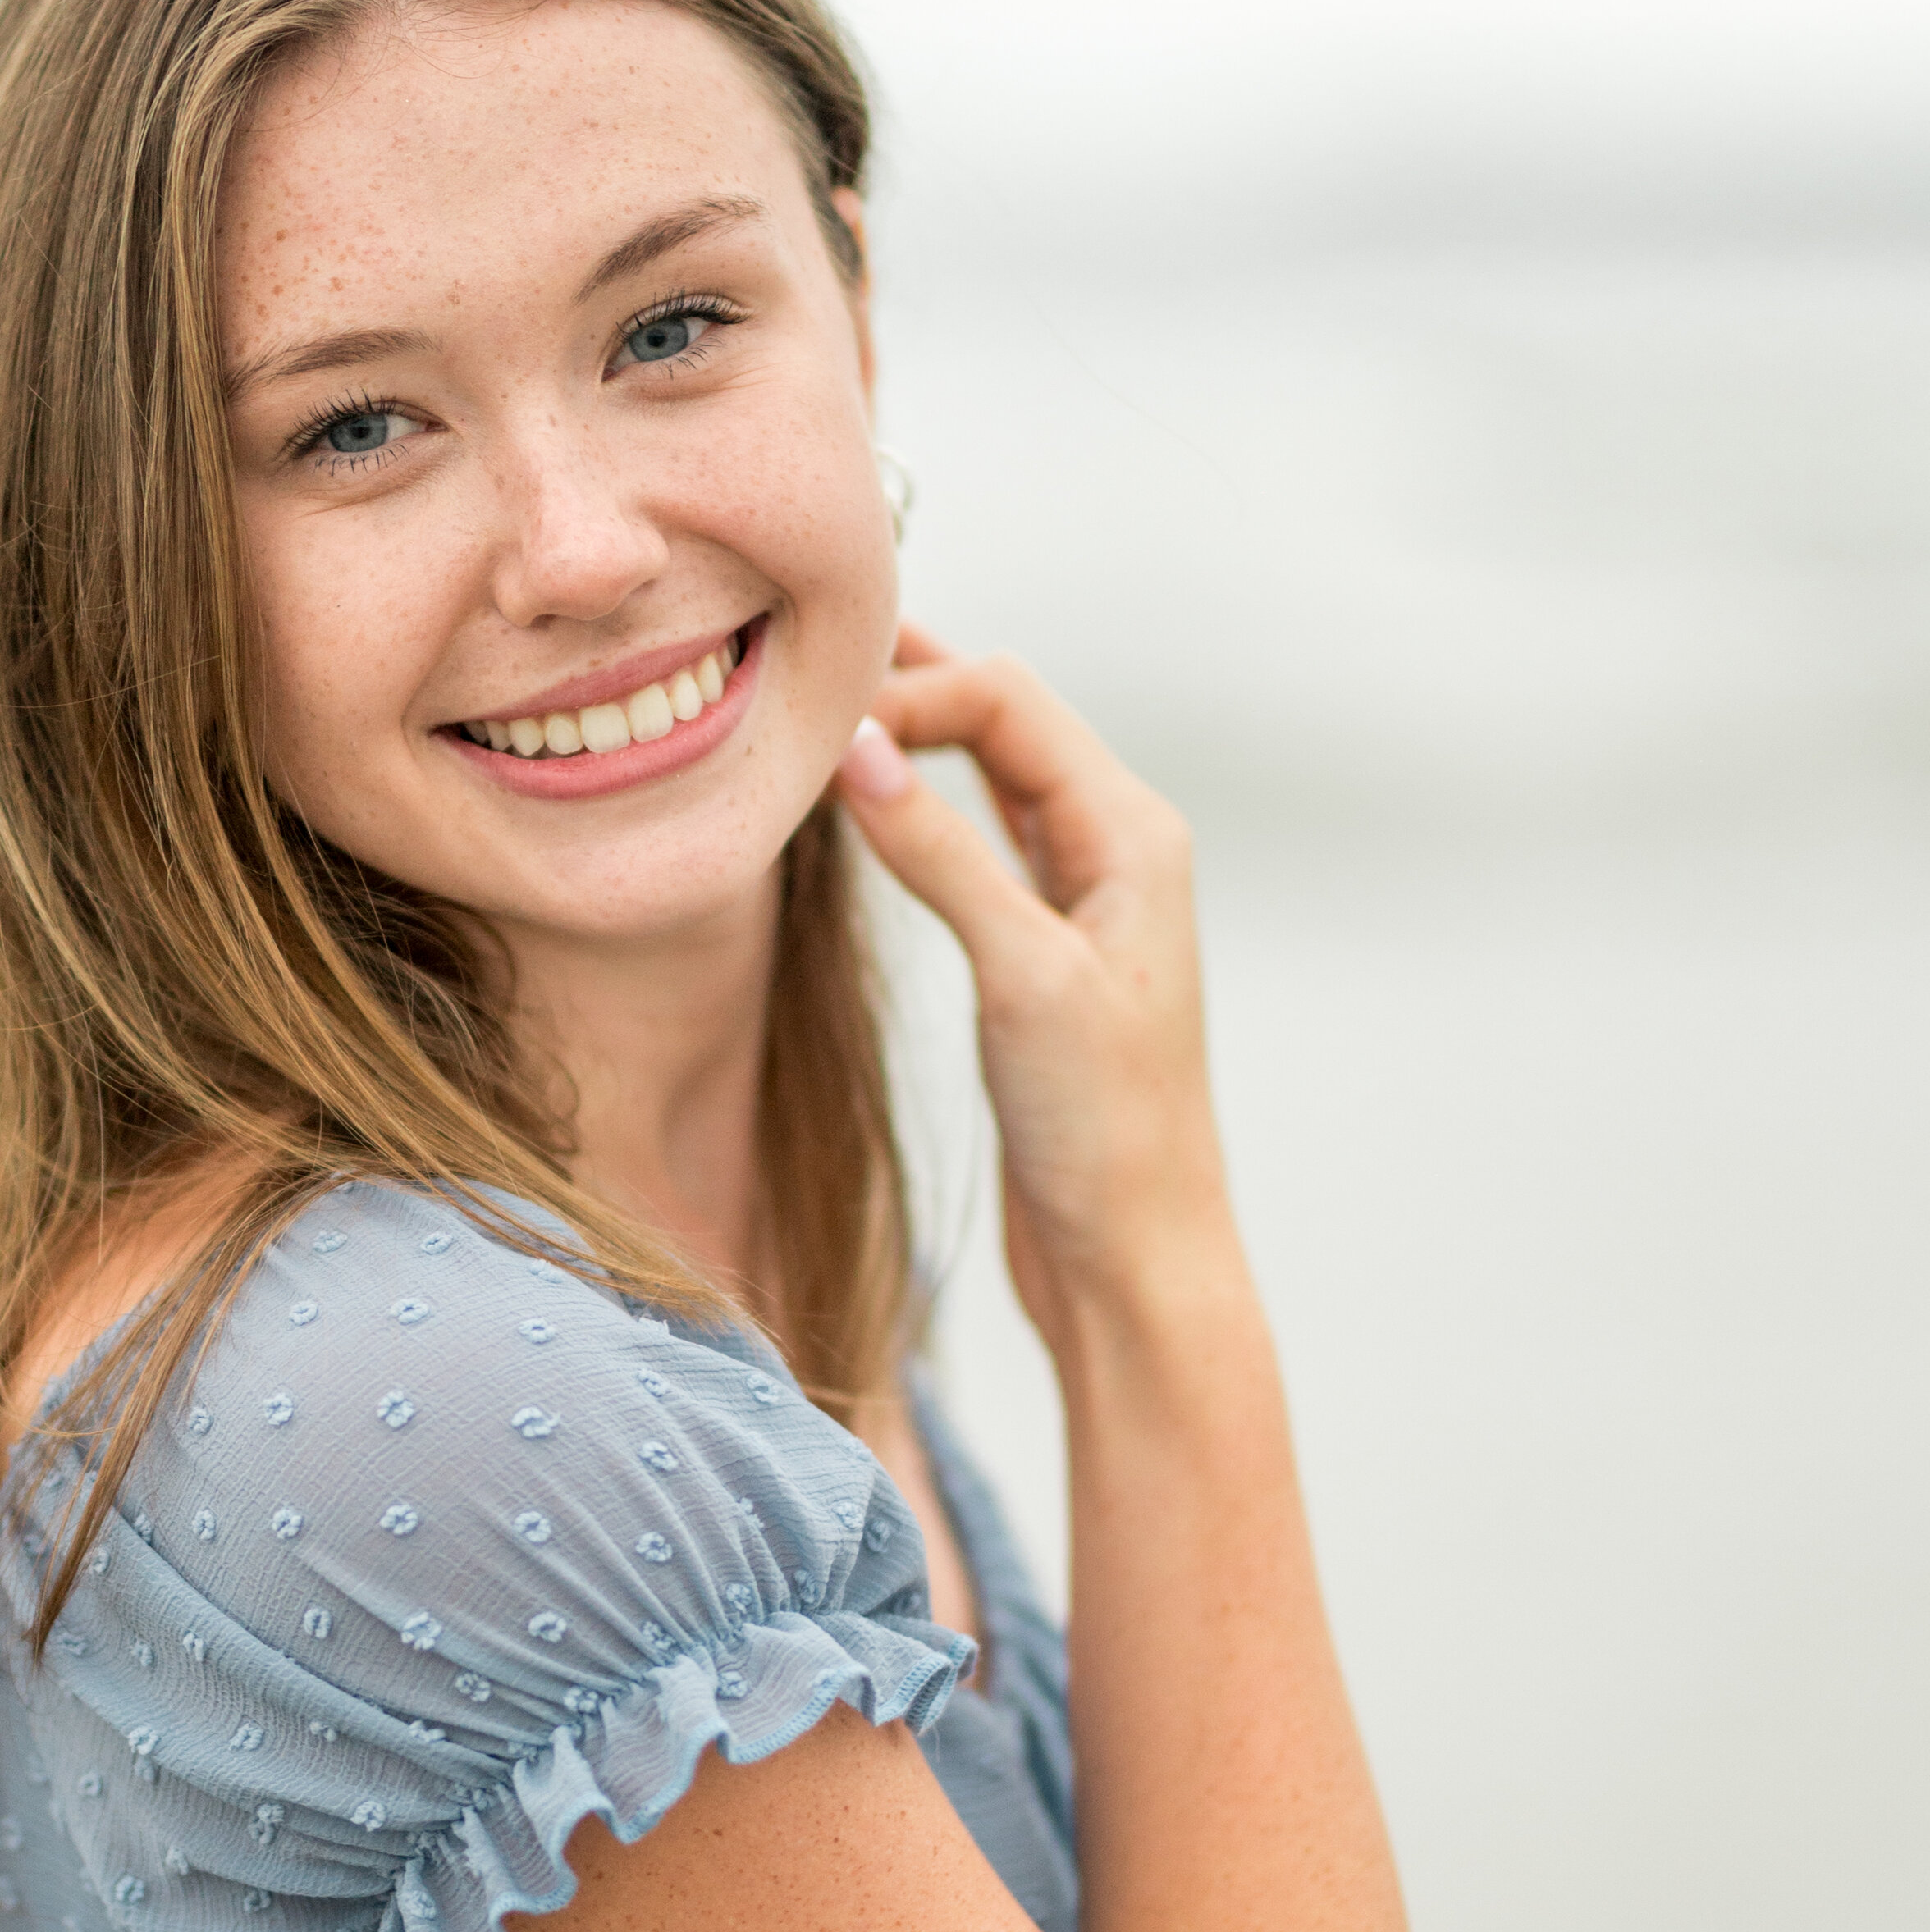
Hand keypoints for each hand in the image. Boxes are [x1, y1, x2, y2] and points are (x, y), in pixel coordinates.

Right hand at [834, 629, 1236, 1339]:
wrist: (1130, 1258)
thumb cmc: (1103, 1130)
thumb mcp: (1021, 978)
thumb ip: (942, 855)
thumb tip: (856, 748)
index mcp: (1133, 835)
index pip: (1008, 701)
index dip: (910, 692)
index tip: (812, 732)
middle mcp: (1114, 850)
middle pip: (1003, 719)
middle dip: (912, 687)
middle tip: (799, 673)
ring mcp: (1077, 901)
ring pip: (988, 777)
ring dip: (915, 739)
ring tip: (823, 708)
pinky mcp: (1036, 954)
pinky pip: (974, 844)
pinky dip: (919, 810)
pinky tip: (869, 799)